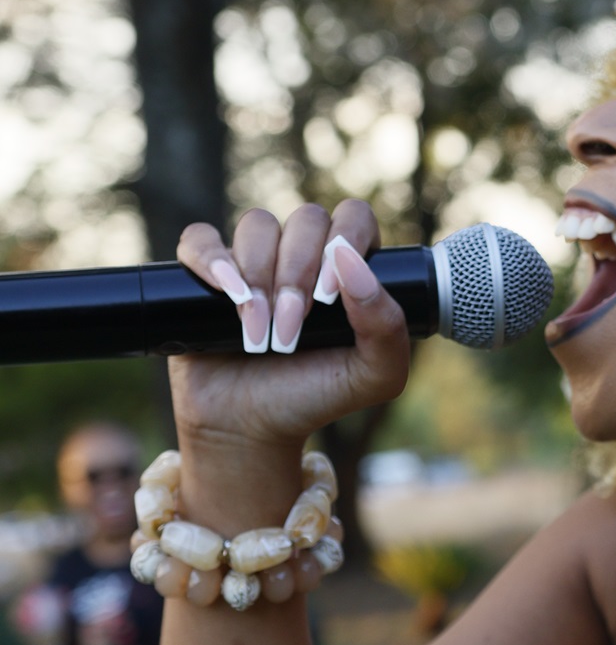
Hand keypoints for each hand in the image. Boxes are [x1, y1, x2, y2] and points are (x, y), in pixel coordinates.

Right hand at [172, 200, 410, 451]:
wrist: (249, 426)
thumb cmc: (315, 396)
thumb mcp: (374, 375)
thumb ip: (387, 326)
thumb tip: (352, 264)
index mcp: (349, 267)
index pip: (354, 218)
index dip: (344, 243)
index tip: (328, 297)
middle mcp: (303, 254)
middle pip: (306, 219)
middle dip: (298, 273)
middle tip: (290, 329)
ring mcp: (254, 259)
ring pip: (257, 224)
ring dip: (258, 274)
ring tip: (257, 331)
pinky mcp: (205, 272)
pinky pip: (200, 239)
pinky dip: (211, 259)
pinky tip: (224, 293)